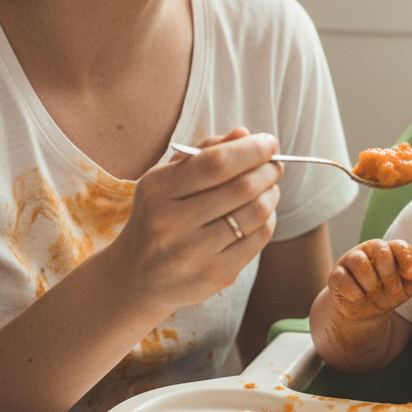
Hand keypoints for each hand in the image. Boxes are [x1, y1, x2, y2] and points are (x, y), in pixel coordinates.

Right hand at [111, 127, 282, 311]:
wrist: (136, 277)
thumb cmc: (159, 216)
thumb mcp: (168, 179)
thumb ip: (205, 153)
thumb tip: (245, 134)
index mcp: (157, 190)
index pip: (217, 163)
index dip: (251, 150)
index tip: (270, 142)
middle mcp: (171, 223)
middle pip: (242, 187)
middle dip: (268, 170)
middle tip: (275, 164)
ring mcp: (193, 253)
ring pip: (256, 213)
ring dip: (272, 193)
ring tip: (269, 187)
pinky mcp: (214, 275)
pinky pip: (259, 238)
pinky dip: (268, 218)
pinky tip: (261, 213)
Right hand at [327, 239, 411, 321]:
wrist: (363, 310)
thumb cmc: (385, 293)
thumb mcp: (404, 289)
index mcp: (389, 250)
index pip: (399, 246)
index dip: (406, 259)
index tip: (410, 276)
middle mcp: (369, 250)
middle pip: (381, 251)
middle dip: (389, 274)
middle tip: (393, 292)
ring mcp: (351, 260)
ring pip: (360, 263)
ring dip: (371, 283)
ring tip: (373, 294)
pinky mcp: (336, 274)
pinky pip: (343, 279)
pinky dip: (354, 292)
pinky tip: (359, 298)